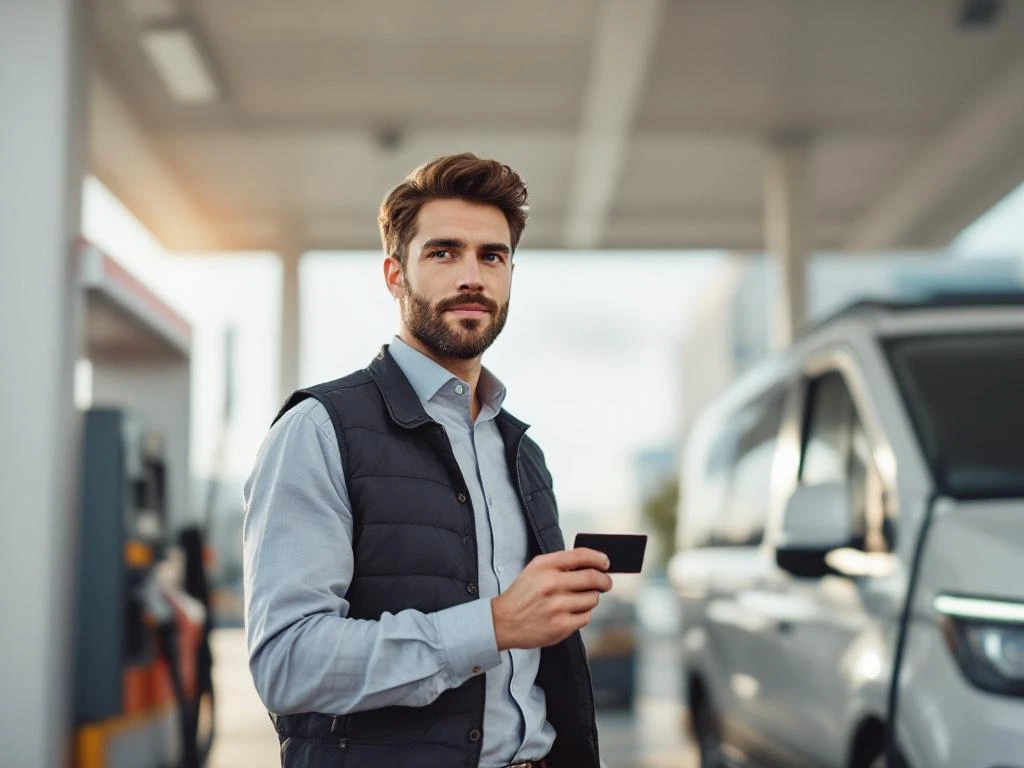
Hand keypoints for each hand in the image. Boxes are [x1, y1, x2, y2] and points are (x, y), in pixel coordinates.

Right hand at [491, 548, 612, 650]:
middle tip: (606, 583)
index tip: (606, 562)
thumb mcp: (535, 569)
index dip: (598, 558)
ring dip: (591, 598)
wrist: (503, 622)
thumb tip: (592, 564)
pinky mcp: (561, 626)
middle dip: (604, 580)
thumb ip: (560, 564)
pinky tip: (571, 613)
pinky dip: (583, 614)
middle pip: (593, 578)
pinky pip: (586, 617)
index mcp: (545, 566)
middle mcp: (551, 584)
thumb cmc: (523, 594)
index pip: (581, 556)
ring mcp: (557, 606)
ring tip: (579, 600)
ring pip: (592, 599)